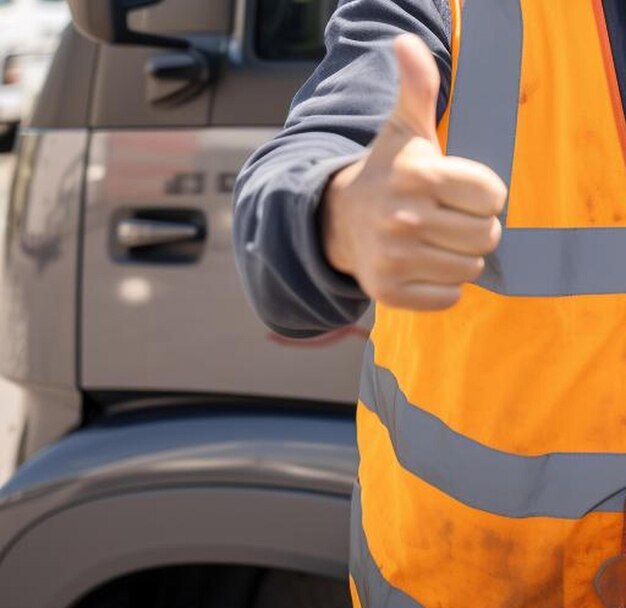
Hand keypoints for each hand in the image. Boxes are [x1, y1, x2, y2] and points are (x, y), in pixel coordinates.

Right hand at [321, 34, 506, 309]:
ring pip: (470, 269)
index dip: (482, 194)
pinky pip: (448, 297)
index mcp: (419, 176)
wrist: (339, 221)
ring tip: (434, 242)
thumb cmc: (386, 174)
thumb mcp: (403, 130)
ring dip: (459, 257)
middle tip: (449, 220)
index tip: (460, 193)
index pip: (493, 195)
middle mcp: (405, 219)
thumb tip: (405, 43)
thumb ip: (417, 88)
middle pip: (487, 236)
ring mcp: (395, 259)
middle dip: (475, 228)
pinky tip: (423, 266)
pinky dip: (442, 286)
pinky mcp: (390, 291)